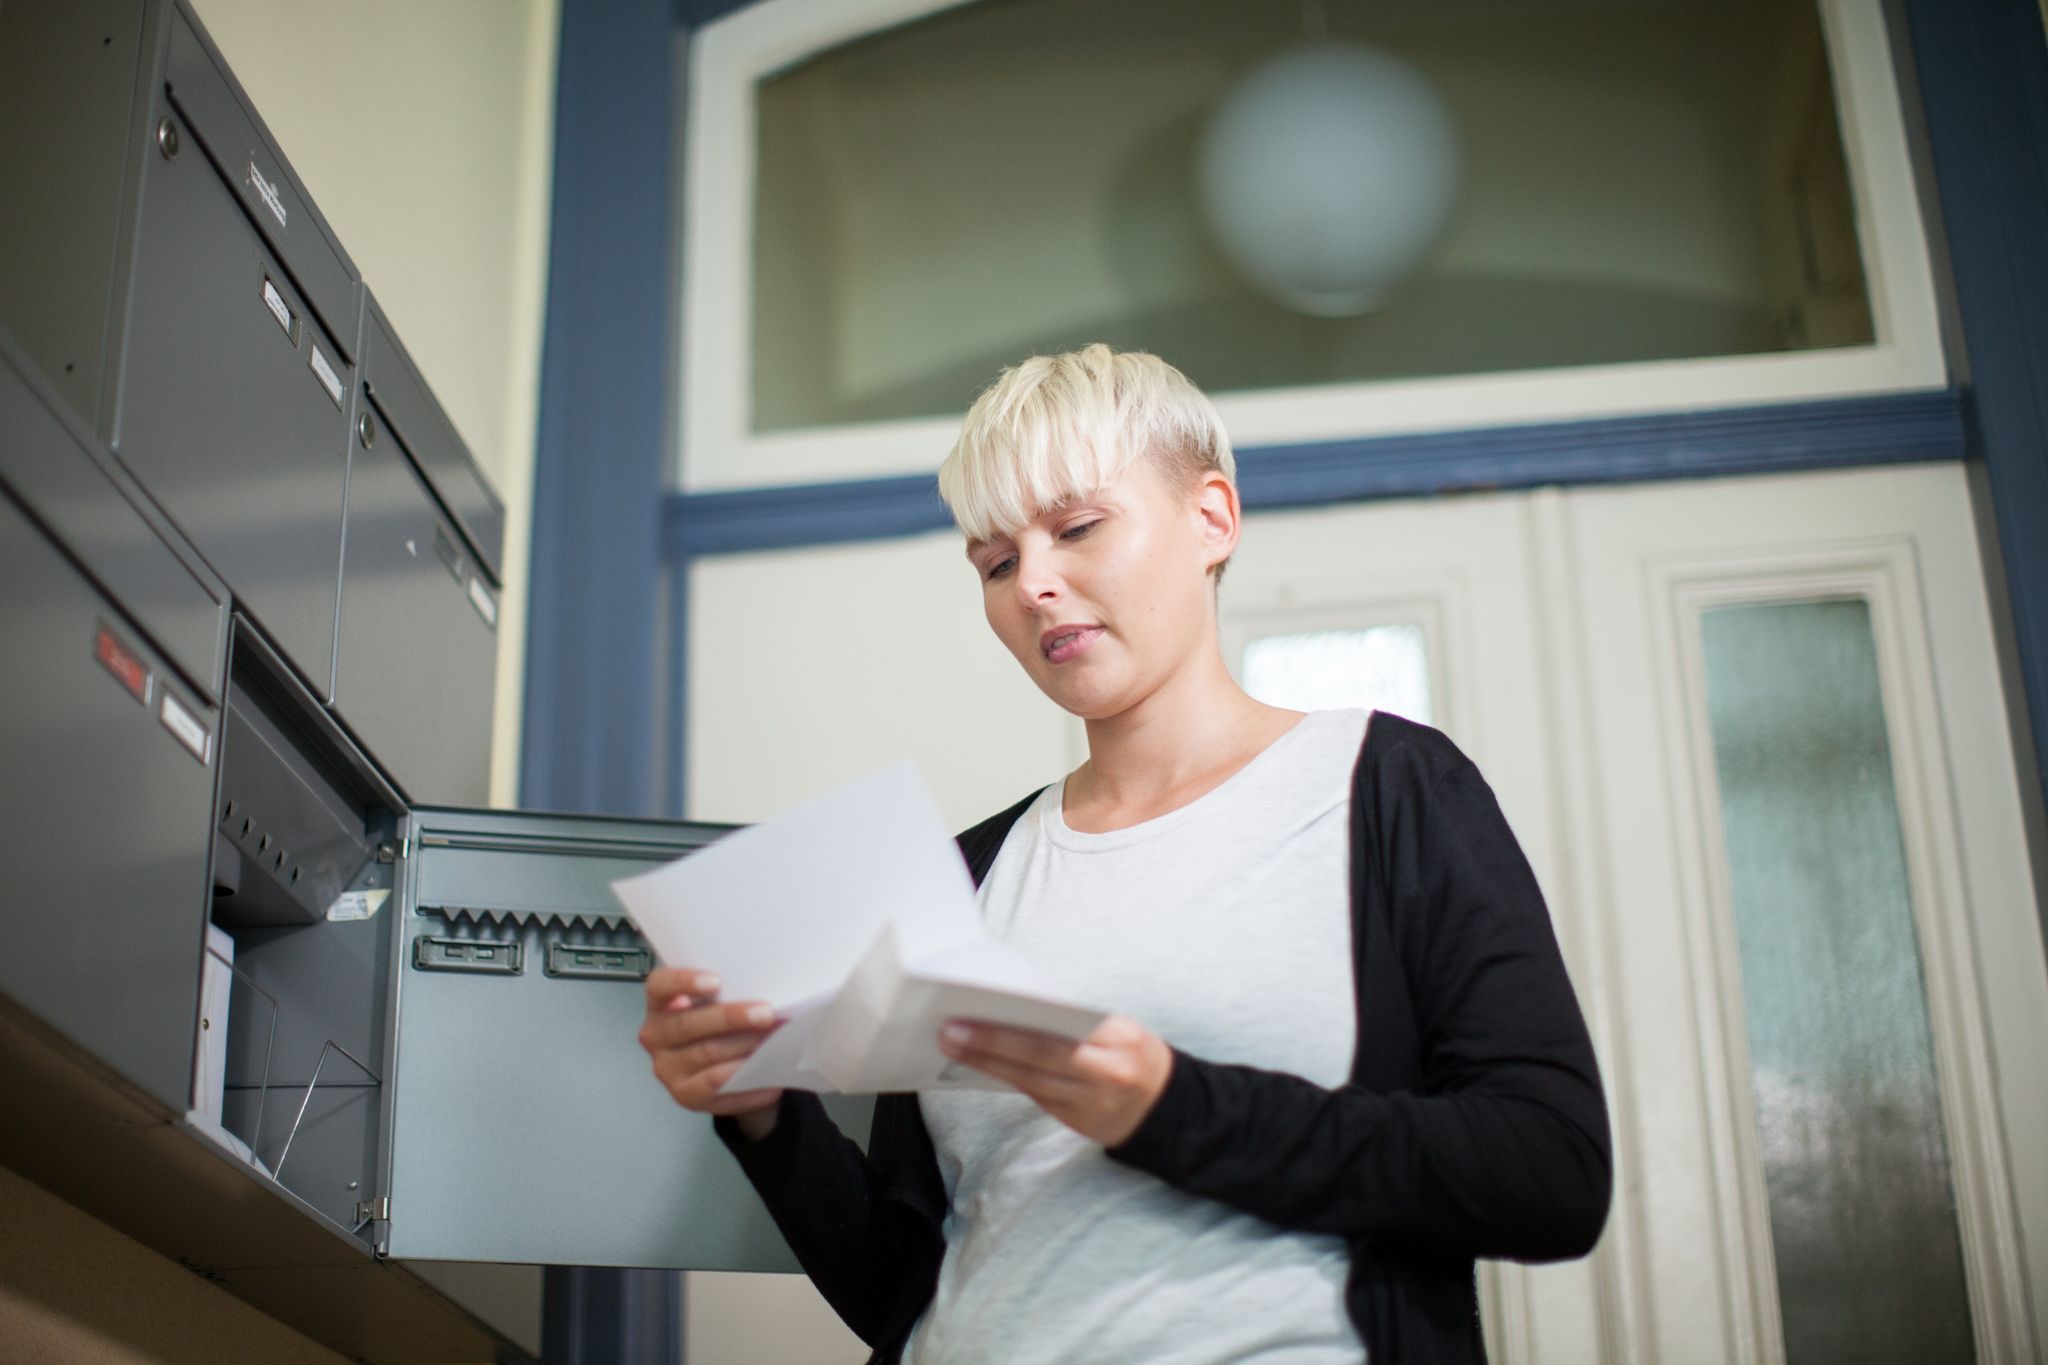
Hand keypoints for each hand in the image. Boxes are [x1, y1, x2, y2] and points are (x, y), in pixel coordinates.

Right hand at [638, 966, 783, 1139]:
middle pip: (687, 1024)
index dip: (684, 982)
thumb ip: (730, 994)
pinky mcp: (684, 1094)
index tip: (716, 981)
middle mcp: (656, 1035)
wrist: (731, 1070)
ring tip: (772, 1036)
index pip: (660, 985)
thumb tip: (766, 990)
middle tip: (766, 1013)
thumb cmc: (725, 1027)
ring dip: (743, 1043)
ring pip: (706, 1052)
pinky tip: (763, 1063)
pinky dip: (742, 1070)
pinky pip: (715, 1082)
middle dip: (731, 1018)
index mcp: (660, 1003)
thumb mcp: (722, 1003)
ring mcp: (666, 1067)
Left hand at [938, 1014, 1172, 1146]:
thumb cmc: (1134, 1054)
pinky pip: (1037, 1098)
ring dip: (989, 1064)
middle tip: (950, 1031)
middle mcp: (1107, 1073)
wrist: (1167, 1106)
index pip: (1058, 1030)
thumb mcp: (1119, 1029)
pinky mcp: (1081, 1123)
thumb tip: (1018, 1009)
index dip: (1014, 1025)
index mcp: (1119, 1037)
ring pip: (1032, 1082)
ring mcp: (1093, 1103)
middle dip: (990, 1044)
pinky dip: (1008, 1080)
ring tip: (954, 1047)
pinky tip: (982, 1066)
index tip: (977, 1009)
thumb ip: (1077, 1022)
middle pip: (1039, 1057)